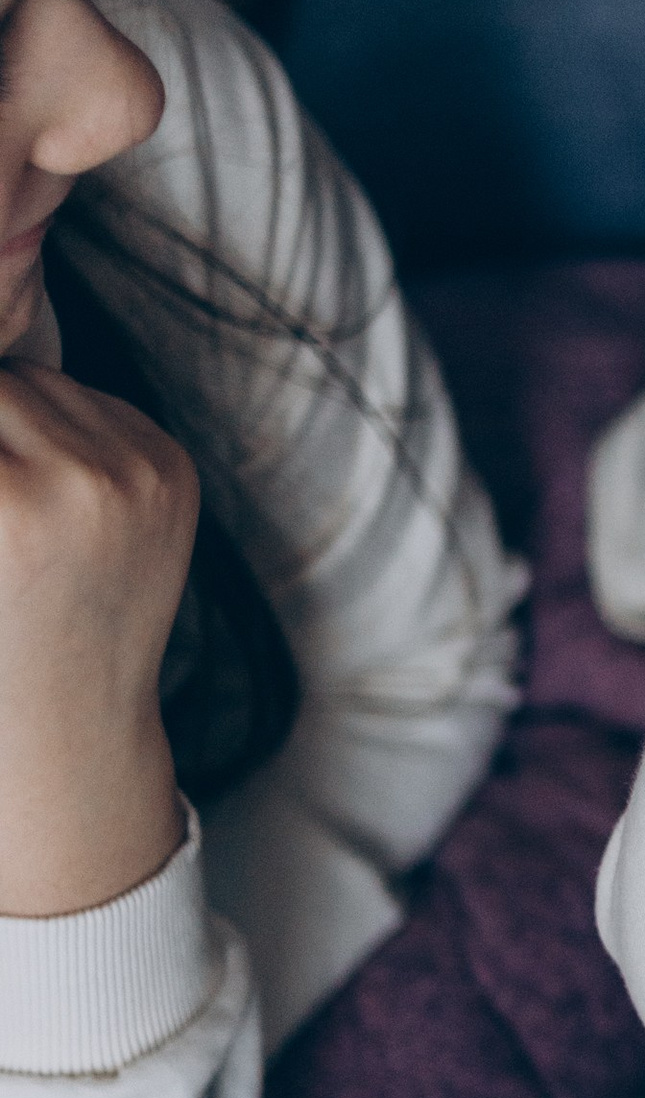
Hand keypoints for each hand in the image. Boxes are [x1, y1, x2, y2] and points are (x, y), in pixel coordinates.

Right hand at [0, 358, 194, 915]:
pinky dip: (65, 429)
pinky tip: (56, 493)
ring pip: (39, 383)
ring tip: (12, 492)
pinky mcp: (174, 471)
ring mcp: (140, 477)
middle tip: (5, 497)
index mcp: (5, 510)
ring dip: (13, 416)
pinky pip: (95, 403)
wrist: (69, 714)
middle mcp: (82, 485)